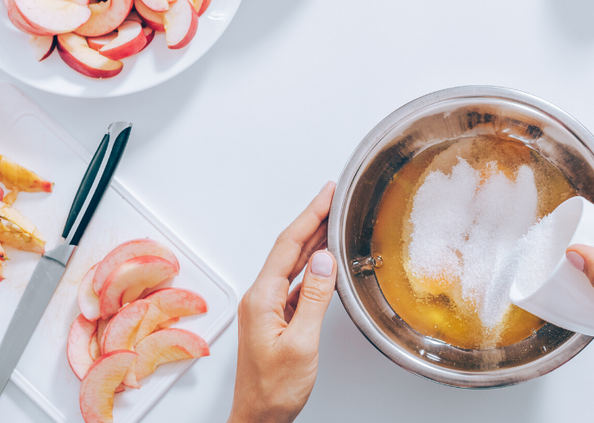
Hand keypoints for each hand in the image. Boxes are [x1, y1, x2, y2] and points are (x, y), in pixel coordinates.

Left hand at [228, 182, 338, 422]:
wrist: (260, 417)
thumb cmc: (274, 389)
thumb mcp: (302, 342)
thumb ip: (315, 298)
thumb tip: (325, 261)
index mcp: (262, 298)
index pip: (289, 245)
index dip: (310, 215)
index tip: (326, 193)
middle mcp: (260, 298)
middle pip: (289, 248)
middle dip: (312, 220)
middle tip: (333, 197)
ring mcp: (266, 308)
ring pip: (292, 264)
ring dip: (313, 241)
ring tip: (332, 220)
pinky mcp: (275, 319)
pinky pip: (295, 283)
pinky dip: (312, 267)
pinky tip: (324, 262)